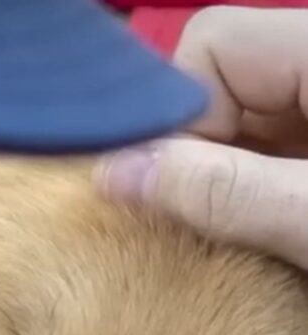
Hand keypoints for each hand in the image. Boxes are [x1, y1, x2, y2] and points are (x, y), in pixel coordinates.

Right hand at [95, 8, 307, 271]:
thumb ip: (222, 192)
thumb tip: (111, 175)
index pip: (209, 46)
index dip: (182, 122)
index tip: (195, 200)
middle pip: (217, 85)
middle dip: (198, 157)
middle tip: (216, 231)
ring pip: (240, 125)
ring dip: (223, 183)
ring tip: (248, 240)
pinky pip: (271, 150)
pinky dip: (254, 192)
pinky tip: (269, 234)